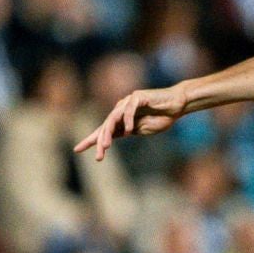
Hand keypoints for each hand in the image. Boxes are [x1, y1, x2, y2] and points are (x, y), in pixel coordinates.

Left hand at [74, 85, 189, 159]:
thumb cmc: (162, 117)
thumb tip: (114, 135)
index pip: (103, 130)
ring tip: (106, 146)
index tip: (77, 149)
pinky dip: (128, 120)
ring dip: (108, 133)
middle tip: (99, 156)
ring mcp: (128, 102)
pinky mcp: (137, 97)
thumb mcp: (143, 130)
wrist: (177, 105)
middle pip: (106, 126)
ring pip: (113, 118)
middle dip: (100, 142)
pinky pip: (129, 110)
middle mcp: (121, 110)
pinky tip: (129, 130)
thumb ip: (129, 131)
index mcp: (122, 120)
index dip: (91, 140)